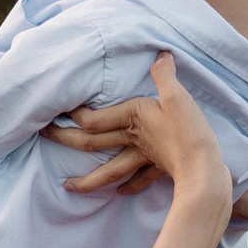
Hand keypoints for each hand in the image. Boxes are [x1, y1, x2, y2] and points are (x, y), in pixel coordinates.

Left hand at [44, 54, 230, 201]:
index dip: (73, 115)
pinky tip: (120, 192)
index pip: (93, 118)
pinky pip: (140, 179)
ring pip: (110, 170)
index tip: (53, 109)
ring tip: (68, 187)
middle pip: (91, 142)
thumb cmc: (189, 132)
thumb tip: (161, 55)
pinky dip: (129, 186)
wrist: (205, 171)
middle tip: (42, 135)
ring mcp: (145, 157)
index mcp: (132, 118)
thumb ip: (165, 75)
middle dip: (64, 138)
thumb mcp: (178, 96)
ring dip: (88, 180)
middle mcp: (133, 139)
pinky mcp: (160, 169)